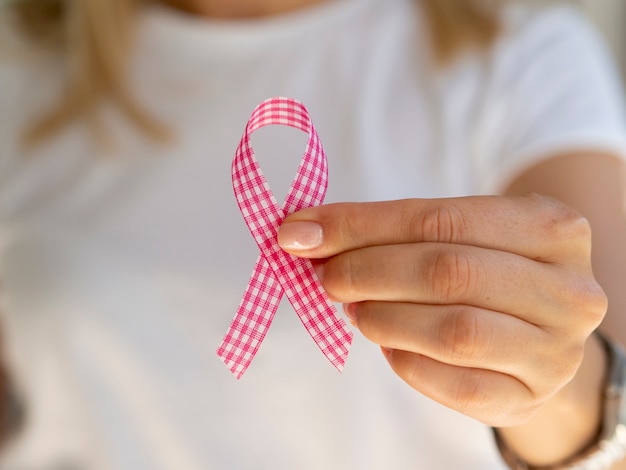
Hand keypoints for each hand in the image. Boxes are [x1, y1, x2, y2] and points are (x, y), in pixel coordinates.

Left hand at [277, 194, 606, 426]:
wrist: (538, 330)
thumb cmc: (489, 269)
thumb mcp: (459, 234)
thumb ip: (391, 229)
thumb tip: (303, 232)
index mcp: (553, 228)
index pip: (441, 218)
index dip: (362, 225)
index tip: (302, 233)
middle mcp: (568, 290)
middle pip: (448, 272)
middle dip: (368, 270)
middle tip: (326, 275)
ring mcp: (556, 351)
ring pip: (454, 331)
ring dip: (383, 317)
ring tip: (354, 308)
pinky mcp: (531, 397)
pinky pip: (457, 385)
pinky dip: (407, 363)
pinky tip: (388, 344)